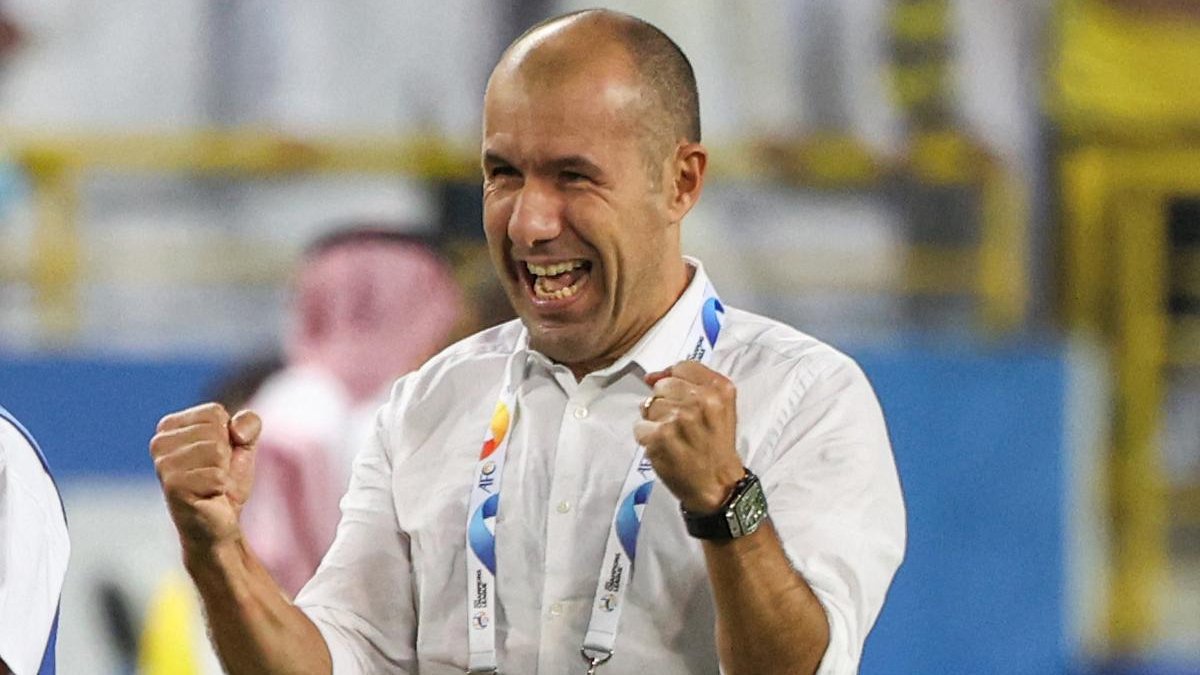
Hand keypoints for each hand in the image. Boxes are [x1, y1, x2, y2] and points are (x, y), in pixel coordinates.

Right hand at [150, 403, 260, 553]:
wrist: (219, 523)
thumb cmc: (227, 482)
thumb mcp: (244, 444)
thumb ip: (249, 423)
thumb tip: (236, 430)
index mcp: (169, 427)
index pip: (214, 412)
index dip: (229, 435)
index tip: (219, 456)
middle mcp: (159, 442)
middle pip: (215, 431)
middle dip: (226, 455)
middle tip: (215, 475)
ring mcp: (163, 465)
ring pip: (216, 451)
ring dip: (223, 472)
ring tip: (211, 485)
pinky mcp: (173, 487)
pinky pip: (217, 475)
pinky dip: (221, 488)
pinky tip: (209, 496)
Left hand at [633, 361, 744, 513]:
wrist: (717, 485)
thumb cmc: (716, 446)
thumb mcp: (719, 407)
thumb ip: (690, 383)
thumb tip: (651, 376)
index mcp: (720, 389)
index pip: (682, 367)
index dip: (675, 381)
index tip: (679, 396)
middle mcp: (701, 401)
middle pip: (662, 386)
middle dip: (666, 403)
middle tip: (681, 425)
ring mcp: (679, 418)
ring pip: (649, 405)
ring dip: (656, 422)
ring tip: (675, 438)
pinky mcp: (660, 436)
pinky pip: (640, 426)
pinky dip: (647, 438)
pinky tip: (665, 447)